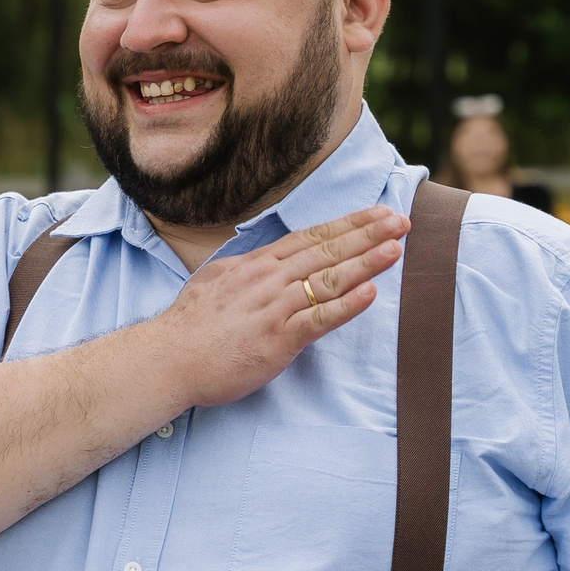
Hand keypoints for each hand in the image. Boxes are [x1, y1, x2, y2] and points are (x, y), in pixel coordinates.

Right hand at [139, 208, 408, 409]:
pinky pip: (317, 320)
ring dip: (365, 263)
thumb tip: (268, 260)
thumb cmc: (190, 325)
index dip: (347, 224)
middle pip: (327, 251)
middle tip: (401, 220)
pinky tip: (370, 294)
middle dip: (367, 234)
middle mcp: (269, 280)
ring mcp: (274, 308)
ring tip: (395, 249)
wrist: (168, 357)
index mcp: (258, 264)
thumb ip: (249, 270)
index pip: (311, 237)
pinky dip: (345, 307)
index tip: (376, 213)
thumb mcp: (219, 279)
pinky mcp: (277, 340)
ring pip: (328, 280)